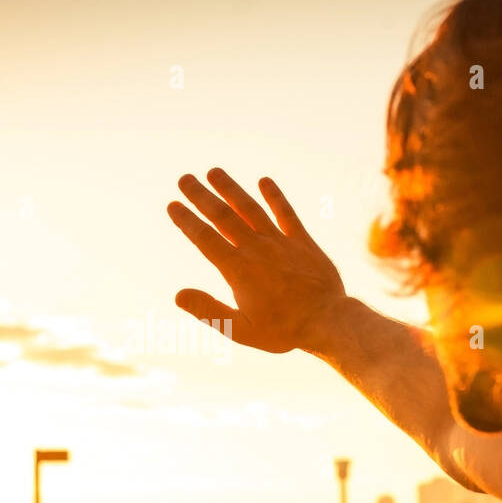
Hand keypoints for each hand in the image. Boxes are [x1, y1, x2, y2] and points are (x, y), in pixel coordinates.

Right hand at [167, 168, 346, 353]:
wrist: (328, 322)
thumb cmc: (283, 330)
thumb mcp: (240, 329)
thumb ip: (208, 310)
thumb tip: (178, 295)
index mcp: (238, 270)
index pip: (205, 239)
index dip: (187, 221)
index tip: (172, 205)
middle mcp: (257, 249)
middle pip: (223, 217)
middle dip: (202, 196)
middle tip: (184, 179)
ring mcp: (280, 242)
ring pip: (250, 209)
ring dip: (231, 189)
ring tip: (214, 172)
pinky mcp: (302, 242)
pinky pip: (286, 213)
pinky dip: (275, 196)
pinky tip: (264, 181)